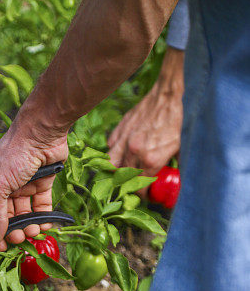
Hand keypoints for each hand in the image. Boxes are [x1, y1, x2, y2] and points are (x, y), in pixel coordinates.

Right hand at [0, 116, 67, 250]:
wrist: (42, 133)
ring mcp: (22, 185)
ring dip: (28, 226)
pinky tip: (44, 225)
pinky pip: (40, 206)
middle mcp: (2, 185)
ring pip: (24, 213)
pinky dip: (42, 217)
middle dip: (13, 230)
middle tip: (18, 240)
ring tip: (32, 232)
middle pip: (6, 216)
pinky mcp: (40, 184)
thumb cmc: (13, 154)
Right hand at [108, 47, 183, 195]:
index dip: (142, 195)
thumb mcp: (180, 148)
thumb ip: (173, 167)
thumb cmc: (176, 121)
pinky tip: (123, 154)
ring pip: (110, 167)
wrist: (167, 95)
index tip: (146, 193)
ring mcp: (123, 142)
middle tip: (136, 185)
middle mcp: (134, 153)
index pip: (139, 189)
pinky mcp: (118, 132)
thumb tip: (173, 183)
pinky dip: (115, 155)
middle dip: (129, 186)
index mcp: (150, 160)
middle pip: (123, 181)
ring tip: (124, 173)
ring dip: (116, 173)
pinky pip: (110, 150)